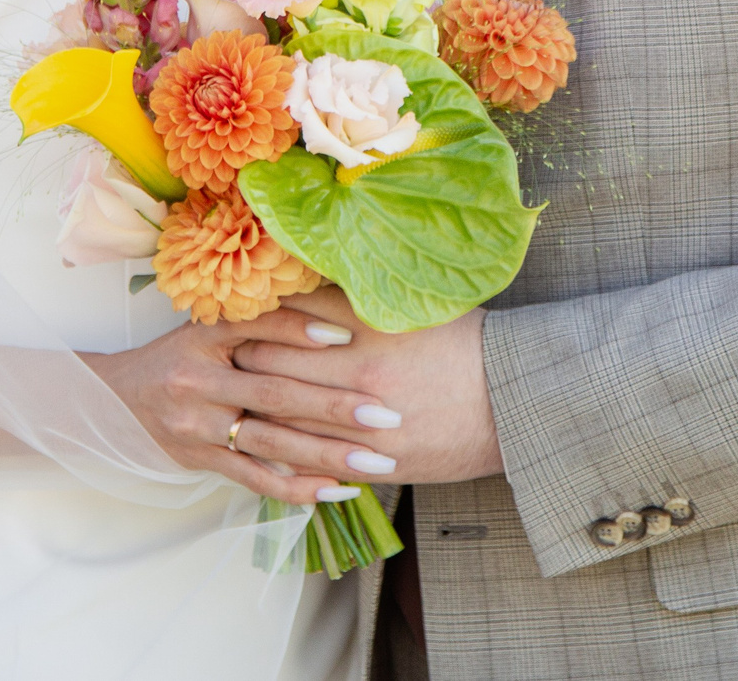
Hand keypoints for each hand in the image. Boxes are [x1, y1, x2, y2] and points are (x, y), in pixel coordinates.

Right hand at [81, 307, 408, 506]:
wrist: (114, 399)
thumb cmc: (178, 357)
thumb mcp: (208, 328)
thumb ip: (259, 322)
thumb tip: (332, 319)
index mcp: (206, 336)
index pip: (261, 328)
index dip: (304, 331)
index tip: (350, 337)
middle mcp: (202, 379)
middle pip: (277, 393)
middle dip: (337, 406)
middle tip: (387, 414)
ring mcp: (199, 424)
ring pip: (272, 441)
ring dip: (328, 454)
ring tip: (377, 461)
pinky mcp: (200, 459)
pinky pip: (253, 477)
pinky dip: (295, 487)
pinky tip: (335, 491)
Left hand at [233, 288, 501, 484]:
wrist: (516, 402)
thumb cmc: (469, 344)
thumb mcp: (416, 306)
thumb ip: (361, 294)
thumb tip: (311, 274)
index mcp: (370, 330)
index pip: (290, 320)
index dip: (255, 318)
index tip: (235, 314)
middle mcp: (361, 376)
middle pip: (278, 369)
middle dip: (244, 363)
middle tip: (221, 356)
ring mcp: (366, 426)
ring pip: (288, 420)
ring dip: (256, 410)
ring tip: (235, 399)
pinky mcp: (377, 464)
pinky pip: (315, 462)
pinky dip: (285, 453)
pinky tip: (266, 447)